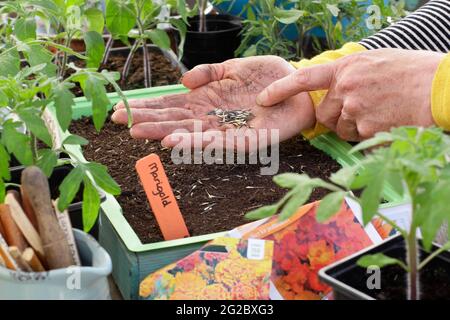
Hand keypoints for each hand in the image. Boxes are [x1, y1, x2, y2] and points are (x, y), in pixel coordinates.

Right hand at [112, 56, 314, 149]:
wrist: (299, 88)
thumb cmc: (267, 78)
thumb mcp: (234, 67)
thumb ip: (209, 72)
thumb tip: (183, 81)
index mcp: (207, 101)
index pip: (172, 105)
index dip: (148, 107)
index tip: (122, 108)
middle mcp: (212, 119)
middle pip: (175, 121)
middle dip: (148, 121)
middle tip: (118, 121)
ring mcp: (228, 131)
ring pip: (191, 134)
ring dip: (165, 133)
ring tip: (141, 132)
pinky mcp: (247, 141)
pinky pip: (218, 143)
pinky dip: (195, 143)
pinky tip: (175, 140)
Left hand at [257, 49, 444, 140]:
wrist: (440, 87)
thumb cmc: (413, 72)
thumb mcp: (376, 63)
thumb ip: (351, 75)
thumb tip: (338, 89)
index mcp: (347, 68)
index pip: (304, 79)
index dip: (280, 89)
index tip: (263, 98)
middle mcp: (346, 89)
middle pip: (325, 114)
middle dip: (336, 118)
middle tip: (360, 111)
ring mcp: (355, 110)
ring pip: (341, 129)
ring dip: (354, 128)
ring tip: (381, 114)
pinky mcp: (367, 130)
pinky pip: (359, 139)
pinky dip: (371, 137)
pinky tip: (389, 123)